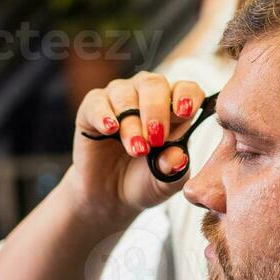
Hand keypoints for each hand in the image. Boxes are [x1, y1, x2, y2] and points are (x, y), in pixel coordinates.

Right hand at [68, 71, 208, 215]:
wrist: (111, 195)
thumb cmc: (145, 179)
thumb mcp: (164, 181)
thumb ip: (174, 168)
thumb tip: (178, 156)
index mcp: (172, 107)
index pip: (185, 88)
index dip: (187, 96)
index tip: (185, 113)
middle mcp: (146, 95)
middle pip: (154, 84)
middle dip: (156, 110)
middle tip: (156, 139)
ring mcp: (118, 98)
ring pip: (125, 95)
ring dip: (132, 123)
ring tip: (136, 150)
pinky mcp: (91, 108)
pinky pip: (97, 102)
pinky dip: (103, 115)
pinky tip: (110, 128)